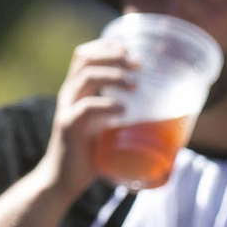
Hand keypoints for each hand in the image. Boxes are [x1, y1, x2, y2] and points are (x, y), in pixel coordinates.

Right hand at [39, 39, 137, 199]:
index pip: (84, 55)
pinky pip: (86, 108)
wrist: (62, 181)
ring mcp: (67, 109)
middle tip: (138, 65)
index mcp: (76, 92)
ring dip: (114, 75)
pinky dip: (108, 105)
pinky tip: (124, 110)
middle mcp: (69, 95)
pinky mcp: (68, 127)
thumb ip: (124, 120)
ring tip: (134, 86)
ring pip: (86, 76)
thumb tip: (164, 124)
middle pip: (85, 59)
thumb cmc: (88, 156)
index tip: (131, 50)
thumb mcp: (106, 130)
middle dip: (114, 55)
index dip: (106, 46)